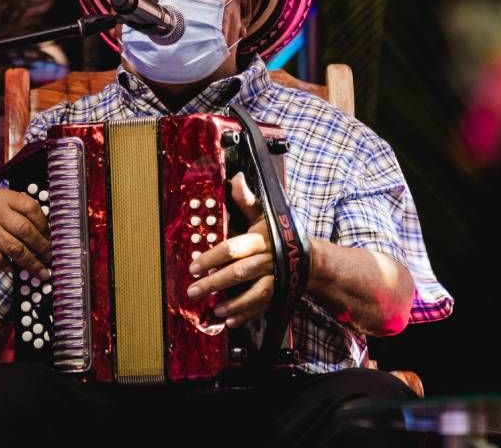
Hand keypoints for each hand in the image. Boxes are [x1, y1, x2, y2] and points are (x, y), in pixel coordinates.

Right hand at [0, 188, 51, 280]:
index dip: (44, 224)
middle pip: (25, 230)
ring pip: (17, 249)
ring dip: (32, 262)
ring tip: (42, 270)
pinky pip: (5, 261)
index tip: (51, 235)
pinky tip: (21, 270)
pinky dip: (14, 267)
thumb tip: (51, 231)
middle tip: (49, 254)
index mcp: (3, 197)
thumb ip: (22, 213)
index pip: (31, 207)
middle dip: (42, 245)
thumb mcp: (3, 208)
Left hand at [186, 173, 274, 327]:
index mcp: (261, 238)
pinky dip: (247, 314)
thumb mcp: (263, 214)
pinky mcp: (279, 293)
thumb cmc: (277, 233)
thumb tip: (236, 178)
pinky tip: (231, 321)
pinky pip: (263, 306)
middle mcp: (269, 258)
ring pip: (256, 292)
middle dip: (215, 283)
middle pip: (240, 272)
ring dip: (234, 303)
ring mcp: (275, 278)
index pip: (233, 248)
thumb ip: (246, 200)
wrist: (307, 257)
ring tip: (215, 310)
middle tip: (194, 291)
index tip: (193, 267)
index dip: (212, 258)